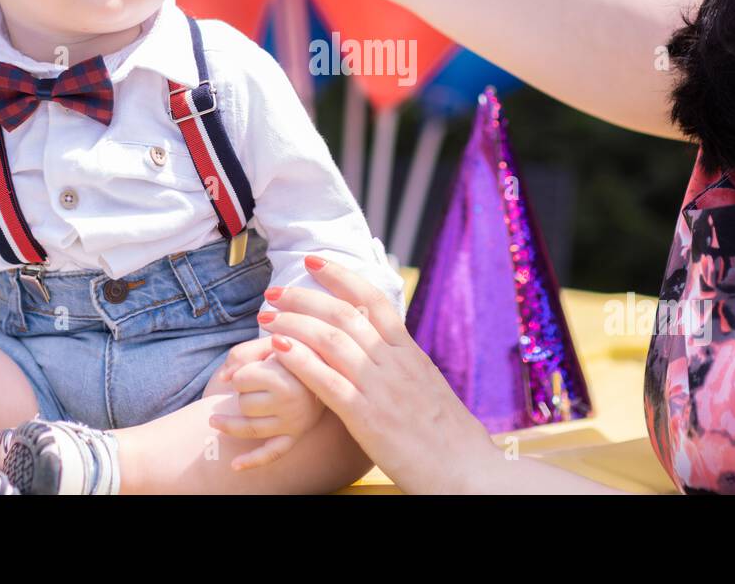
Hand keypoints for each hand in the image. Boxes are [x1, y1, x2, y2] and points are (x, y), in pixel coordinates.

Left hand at [208, 335, 325, 470]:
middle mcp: (294, 404)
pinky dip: (251, 461)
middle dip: (243, 391)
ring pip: (250, 426)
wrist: (328, 366)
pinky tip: (234, 465)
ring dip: (237, 417)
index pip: (241, 380)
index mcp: (289, 377)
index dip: (241, 371)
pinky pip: (272, 454)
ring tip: (233, 409)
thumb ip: (243, 352)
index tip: (256, 364)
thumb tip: (224, 379)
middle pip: (244, 404)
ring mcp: (295, 423)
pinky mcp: (295, 436)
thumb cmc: (296, 350)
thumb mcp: (272, 341)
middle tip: (261, 380)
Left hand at [257, 257, 499, 493]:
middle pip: (344, 315)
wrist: (467, 471)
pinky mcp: (366, 418)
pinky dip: (300, 360)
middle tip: (275, 293)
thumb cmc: (448, 437)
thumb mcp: (428, 388)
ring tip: (267, 318)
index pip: (373, 301)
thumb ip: (404, 367)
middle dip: (305, 298)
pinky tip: (278, 348)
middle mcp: (395, 363)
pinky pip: (327, 381)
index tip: (313, 263)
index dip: (340, 277)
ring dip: (293, 324)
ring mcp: (381, 389)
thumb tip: (388, 350)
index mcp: (410, 354)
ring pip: (331, 341)